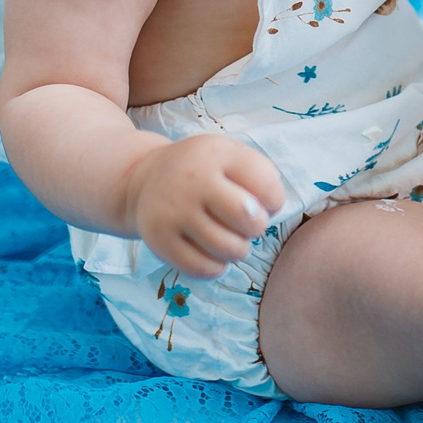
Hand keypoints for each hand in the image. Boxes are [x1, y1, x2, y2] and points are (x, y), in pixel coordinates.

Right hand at [127, 134, 285, 278]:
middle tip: (246, 224)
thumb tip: (268, 214)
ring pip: (229, 249)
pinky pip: (204, 268)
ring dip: (239, 249)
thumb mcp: (231, 156)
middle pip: (251, 221)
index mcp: (215, 154)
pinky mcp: (159, 240)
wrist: (148, 180)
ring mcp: (173, 212)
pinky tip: (213, 252)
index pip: (267, 186)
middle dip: (257, 227)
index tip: (262, 201)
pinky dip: (217, 266)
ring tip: (231, 238)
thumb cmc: (204, 171)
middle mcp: (191, 180)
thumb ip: (260, 177)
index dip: (274, 201)